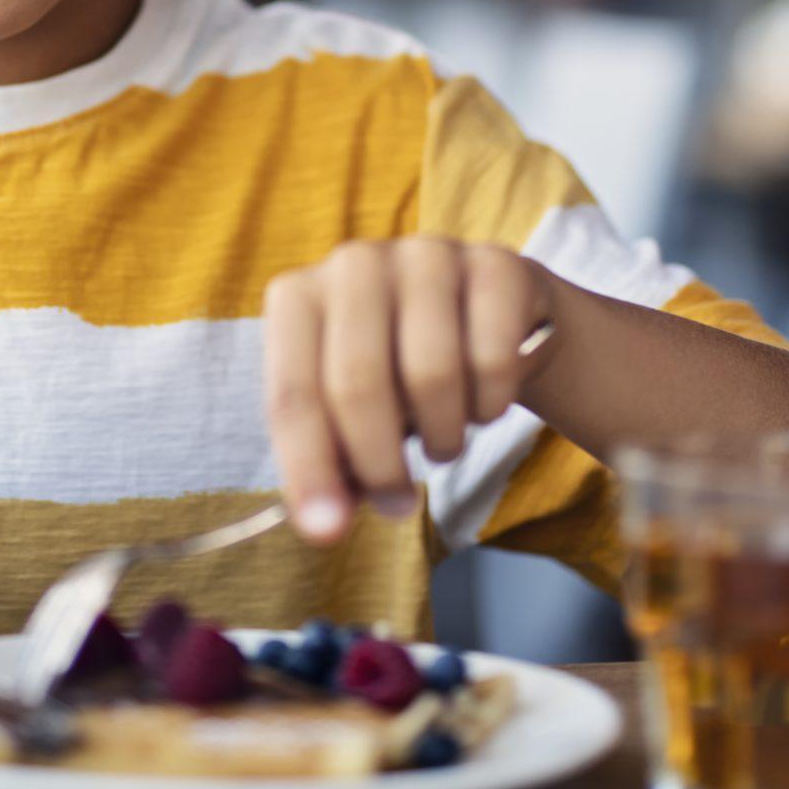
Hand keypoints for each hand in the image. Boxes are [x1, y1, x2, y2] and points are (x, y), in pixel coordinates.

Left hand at [261, 236, 560, 544]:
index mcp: (297, 298)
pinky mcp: (495, 263)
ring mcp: (427, 254)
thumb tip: (325, 526)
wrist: (489, 320)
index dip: (309, 469)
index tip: (327, 534)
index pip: (292, 393)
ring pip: (432, 373)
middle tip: (399, 502)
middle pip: (359, 382)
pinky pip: (494, 357)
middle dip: (381, 463)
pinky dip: (491, 405)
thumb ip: (330, 464)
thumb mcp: (349, 415)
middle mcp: (354, 263)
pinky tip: (484, 402)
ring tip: (443, 441)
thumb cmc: (399, 373)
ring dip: (443, 437)